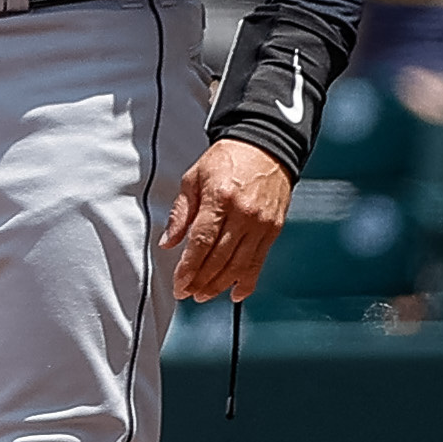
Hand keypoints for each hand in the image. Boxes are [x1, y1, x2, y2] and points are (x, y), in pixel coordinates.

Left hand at [163, 138, 293, 301]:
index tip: (179, 284)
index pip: (201, 242)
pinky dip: (248, 281)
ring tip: (204, 295)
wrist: (265, 146)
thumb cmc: (228, 158)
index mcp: (220, 198)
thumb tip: (169, 241)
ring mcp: (261, 224)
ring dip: (220, 285)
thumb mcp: (193, 177)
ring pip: (239, 265)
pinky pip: (259, 261)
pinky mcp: (273, 229)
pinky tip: (236, 293)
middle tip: (187, 293)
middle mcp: (243, 213)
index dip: (188, 268)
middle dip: (201, 281)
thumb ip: (180, 212)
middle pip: (219, 258)